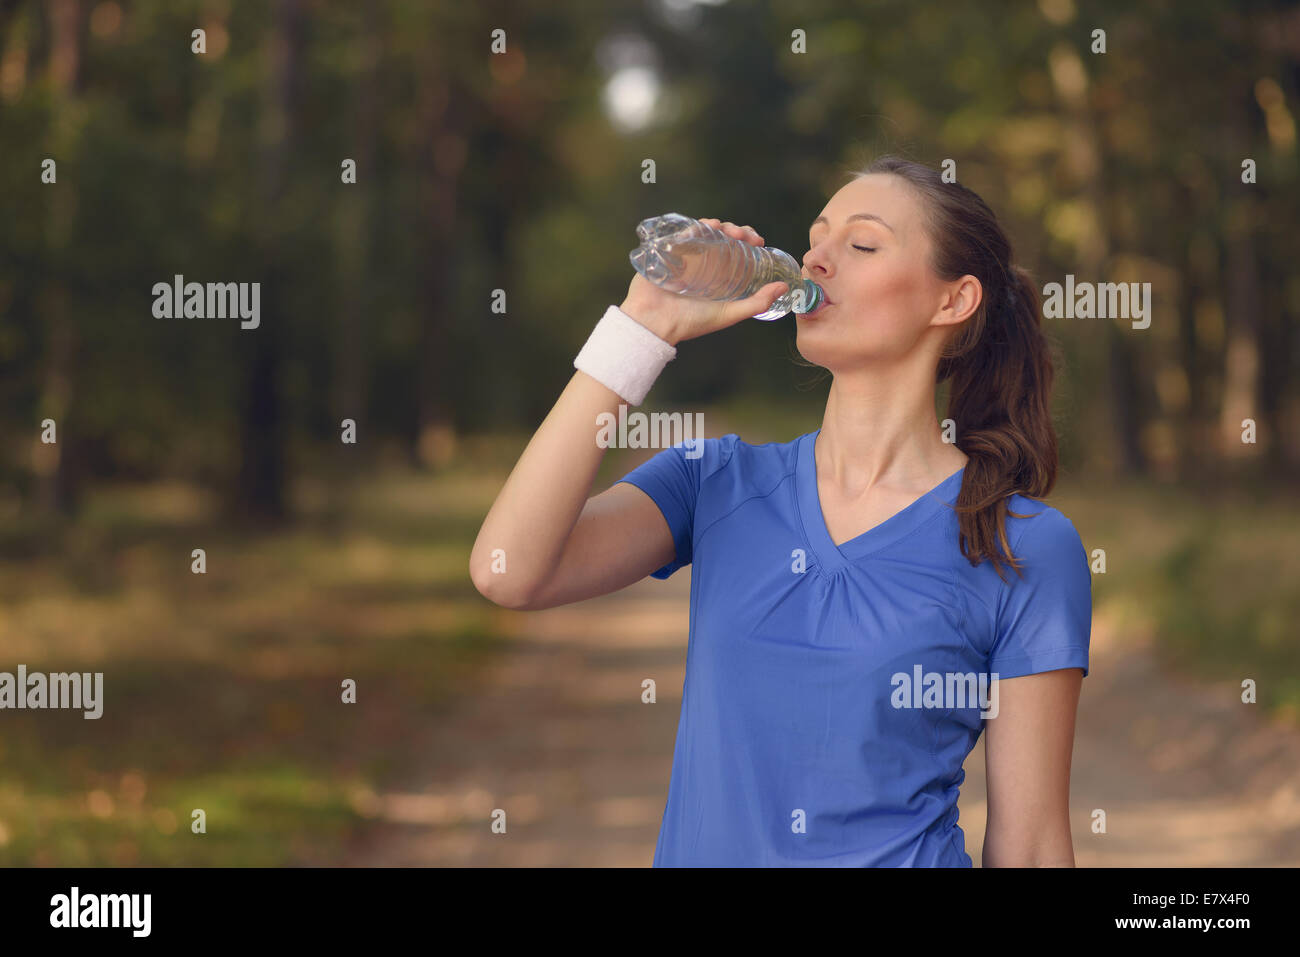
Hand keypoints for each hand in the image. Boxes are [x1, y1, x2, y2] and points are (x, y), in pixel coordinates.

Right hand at [619, 218, 788, 344]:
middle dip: (737, 230)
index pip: (736, 249)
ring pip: (705, 230)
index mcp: (717, 273)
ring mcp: (685, 255)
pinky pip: (682, 231)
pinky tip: (707, 225)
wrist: (655, 324)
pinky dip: (695, 224)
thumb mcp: (729, 313)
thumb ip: (756, 303)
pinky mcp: (667, 251)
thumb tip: (784, 288)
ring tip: (728, 230)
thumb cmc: (690, 323)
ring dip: (719, 224)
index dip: (749, 240)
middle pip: (722, 236)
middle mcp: (702, 261)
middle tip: (744, 235)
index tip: (759, 242)